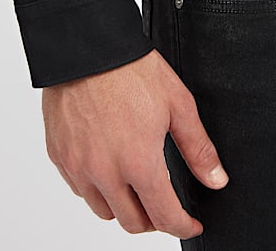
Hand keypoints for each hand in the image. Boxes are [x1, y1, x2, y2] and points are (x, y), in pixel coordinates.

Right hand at [41, 48, 228, 237]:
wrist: (89, 48)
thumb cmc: (133, 70)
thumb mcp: (178, 105)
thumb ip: (198, 148)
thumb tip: (216, 180)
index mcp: (138, 163)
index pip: (163, 217)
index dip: (182, 226)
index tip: (191, 224)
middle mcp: (105, 173)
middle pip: (131, 222)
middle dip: (154, 221)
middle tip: (166, 207)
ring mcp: (78, 167)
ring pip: (103, 209)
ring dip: (123, 206)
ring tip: (137, 187)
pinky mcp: (59, 155)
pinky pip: (79, 188)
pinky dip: (97, 188)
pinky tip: (110, 168)